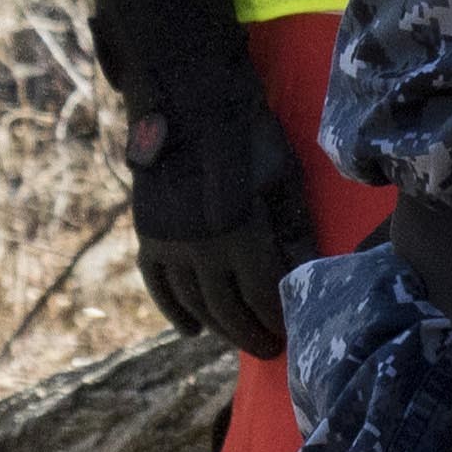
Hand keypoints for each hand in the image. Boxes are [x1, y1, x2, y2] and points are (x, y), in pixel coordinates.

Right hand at [87, 0, 316, 360]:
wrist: (188, 101)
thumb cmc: (252, 134)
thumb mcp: (285, 179)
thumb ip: (293, 230)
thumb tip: (304, 274)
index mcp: (238, 233)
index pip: (260, 293)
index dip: (277, 316)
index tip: (294, 334)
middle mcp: (196, 246)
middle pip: (224, 306)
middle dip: (250, 332)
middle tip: (273, 350)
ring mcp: (166, 241)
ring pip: (191, 300)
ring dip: (217, 326)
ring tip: (242, 340)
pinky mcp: (147, 231)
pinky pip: (156, 282)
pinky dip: (171, 308)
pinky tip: (188, 330)